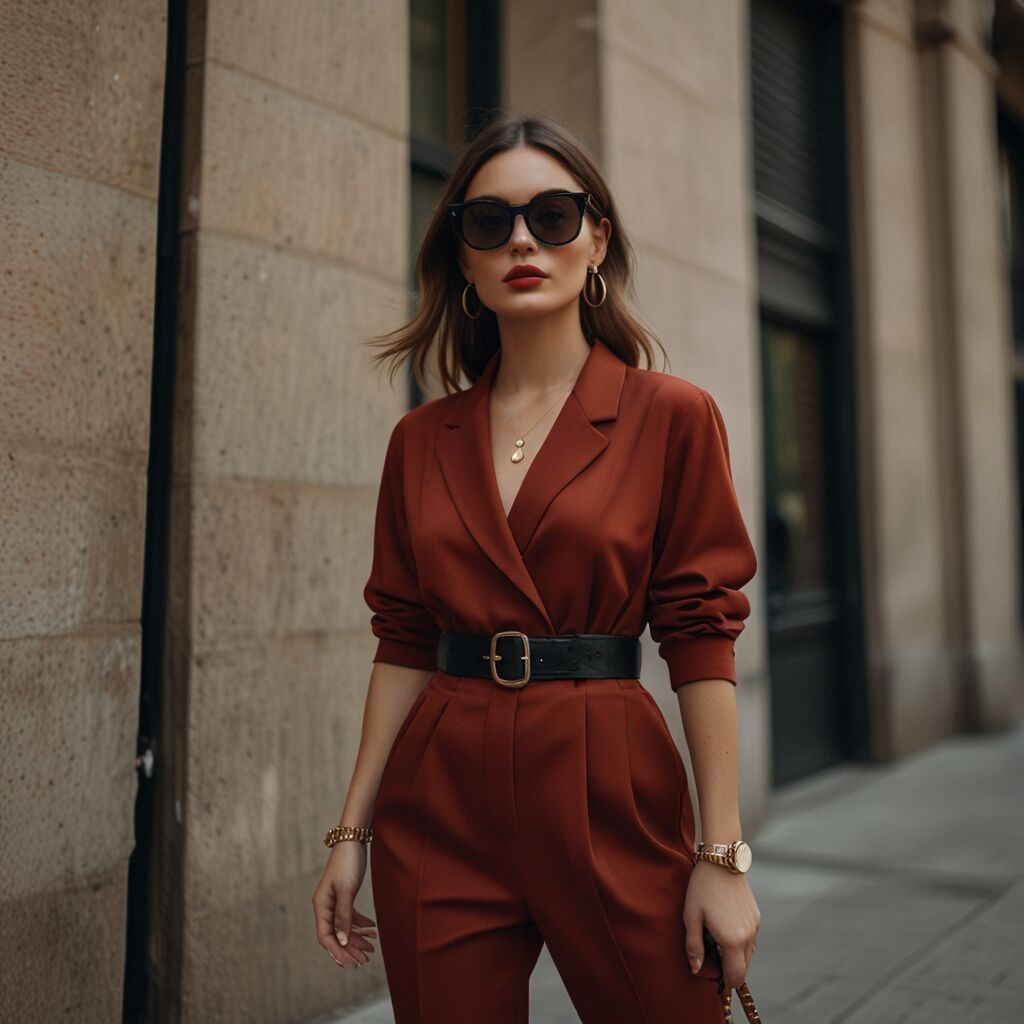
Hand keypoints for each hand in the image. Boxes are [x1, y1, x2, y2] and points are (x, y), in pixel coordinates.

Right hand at [312, 841, 378, 967]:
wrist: (353, 840)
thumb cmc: (347, 863)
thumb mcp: (346, 890)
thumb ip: (344, 916)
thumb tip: (341, 941)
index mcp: (321, 905)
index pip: (325, 936)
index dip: (336, 951)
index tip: (350, 962)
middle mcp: (325, 906)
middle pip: (336, 935)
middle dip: (350, 948)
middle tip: (365, 960)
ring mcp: (335, 901)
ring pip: (344, 927)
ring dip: (357, 938)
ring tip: (372, 948)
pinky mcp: (345, 896)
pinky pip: (351, 916)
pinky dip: (361, 924)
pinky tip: (373, 929)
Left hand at [683, 861, 760, 991]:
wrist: (722, 862)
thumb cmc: (703, 888)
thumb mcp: (691, 917)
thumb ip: (694, 946)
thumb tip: (696, 969)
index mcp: (732, 940)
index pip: (736, 976)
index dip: (726, 983)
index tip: (715, 980)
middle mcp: (748, 936)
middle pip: (744, 968)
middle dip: (730, 970)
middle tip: (712, 958)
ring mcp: (754, 926)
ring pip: (749, 954)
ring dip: (736, 956)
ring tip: (716, 941)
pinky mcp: (756, 916)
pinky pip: (751, 940)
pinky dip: (741, 943)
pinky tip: (726, 929)